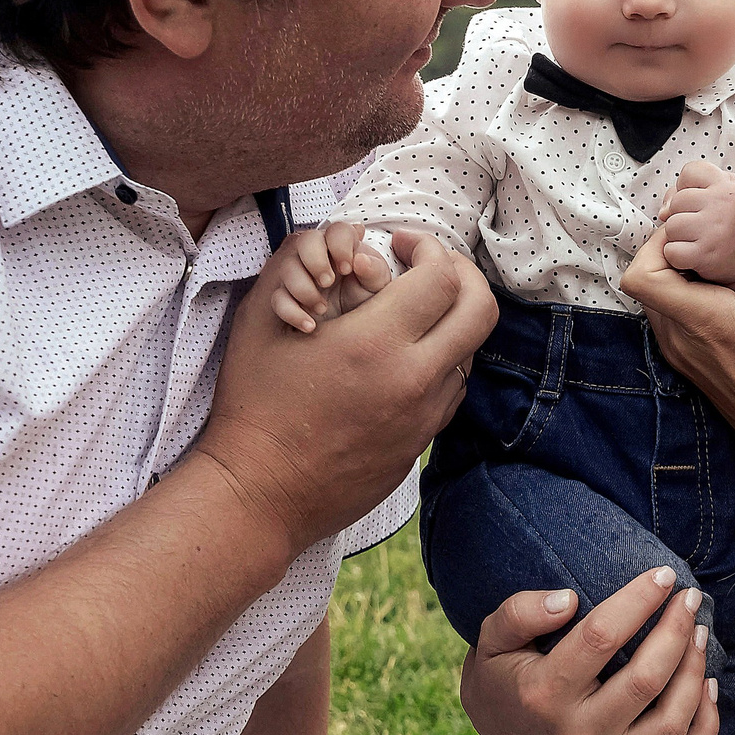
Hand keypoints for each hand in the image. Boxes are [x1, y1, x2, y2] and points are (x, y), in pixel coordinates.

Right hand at [202, 229, 494, 562]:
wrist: (259, 490)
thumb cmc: (254, 402)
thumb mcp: (263, 318)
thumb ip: (306, 270)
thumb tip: (357, 253)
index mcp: (376, 342)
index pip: (442, 275)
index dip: (428, 247)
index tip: (401, 243)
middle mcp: (413, 379)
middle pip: (480, 309)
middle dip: (463, 276)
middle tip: (429, 268)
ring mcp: (423, 417)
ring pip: (469, 353)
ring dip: (449, 323)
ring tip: (410, 316)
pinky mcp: (419, 446)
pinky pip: (449, 393)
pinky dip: (437, 365)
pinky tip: (400, 362)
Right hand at [268, 223, 396, 332]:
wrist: (351, 331)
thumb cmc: (365, 300)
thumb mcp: (377, 288)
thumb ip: (374, 271)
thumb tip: (360, 259)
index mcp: (343, 246)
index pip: (338, 230)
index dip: (340, 245)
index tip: (347, 268)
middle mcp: (318, 254)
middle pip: (305, 240)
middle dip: (315, 261)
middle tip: (328, 282)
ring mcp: (299, 274)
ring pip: (288, 268)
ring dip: (304, 289)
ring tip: (322, 308)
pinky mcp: (286, 297)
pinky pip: (277, 299)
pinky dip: (292, 313)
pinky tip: (309, 325)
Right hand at [459, 568, 719, 734]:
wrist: (502, 731)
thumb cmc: (504, 671)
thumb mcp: (494, 635)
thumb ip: (521, 612)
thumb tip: (569, 600)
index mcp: (543, 695)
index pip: (600, 638)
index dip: (638, 601)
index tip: (662, 574)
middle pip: (645, 680)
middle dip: (677, 631)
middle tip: (690, 598)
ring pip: (672, 721)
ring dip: (695, 671)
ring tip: (700, 633)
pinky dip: (706, 726)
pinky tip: (708, 686)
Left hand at [620, 200, 734, 483]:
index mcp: (705, 323)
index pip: (640, 275)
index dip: (656, 242)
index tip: (695, 226)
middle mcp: (682, 341)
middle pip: (645, 282)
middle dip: (670, 249)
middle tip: (713, 233)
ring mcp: (683, 357)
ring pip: (657, 299)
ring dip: (680, 273)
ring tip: (725, 259)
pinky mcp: (692, 366)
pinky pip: (672, 319)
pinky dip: (688, 296)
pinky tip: (729, 292)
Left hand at [654, 161, 734, 285]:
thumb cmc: (729, 230)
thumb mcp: (721, 198)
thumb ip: (689, 191)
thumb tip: (664, 211)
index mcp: (732, 186)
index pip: (690, 171)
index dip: (690, 188)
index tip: (704, 203)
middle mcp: (726, 203)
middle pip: (677, 200)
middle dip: (683, 215)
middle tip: (705, 228)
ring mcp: (716, 228)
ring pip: (671, 226)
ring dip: (680, 237)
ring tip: (700, 242)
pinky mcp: (706, 254)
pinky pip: (672, 251)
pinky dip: (679, 258)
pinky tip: (696, 258)